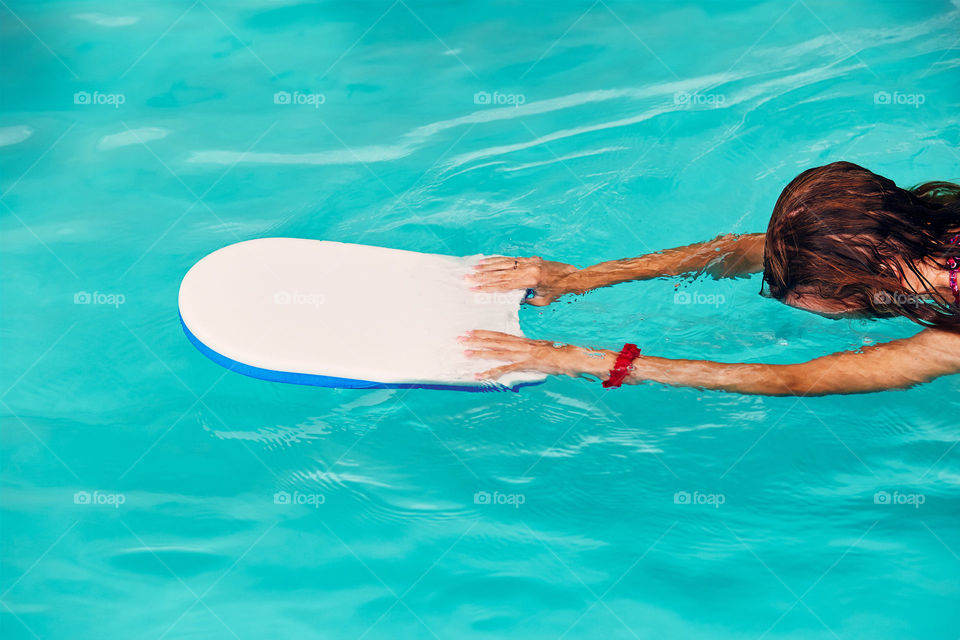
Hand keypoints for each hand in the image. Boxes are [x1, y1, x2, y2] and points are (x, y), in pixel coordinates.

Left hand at [460, 330, 613, 379]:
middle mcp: (522, 345)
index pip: (501, 335)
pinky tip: (479, 376)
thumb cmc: (562, 356)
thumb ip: (533, 353)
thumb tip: (525, 356)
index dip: (485, 333)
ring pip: (497, 352)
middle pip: (495, 341)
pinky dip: (491, 372)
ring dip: (480, 352)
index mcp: (525, 342)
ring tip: (464, 352)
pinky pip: (505, 369)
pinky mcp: (526, 364)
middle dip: (476, 339)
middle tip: (459, 338)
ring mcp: (523, 354)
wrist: (574, 358)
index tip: (471, 331)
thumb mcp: (545, 352)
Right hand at [466, 256, 578, 305]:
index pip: (505, 284)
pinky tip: (488, 261)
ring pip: (504, 263)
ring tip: (474, 268)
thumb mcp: (543, 301)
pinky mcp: (530, 258)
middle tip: (468, 278)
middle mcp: (528, 268)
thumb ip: (527, 300)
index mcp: (531, 280)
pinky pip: (511, 259)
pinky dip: (498, 260)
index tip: (476, 288)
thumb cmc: (559, 291)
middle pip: (501, 273)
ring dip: (488, 266)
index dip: (489, 286)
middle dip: (483, 276)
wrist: (573, 276)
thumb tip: (514, 298)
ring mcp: (529, 261)